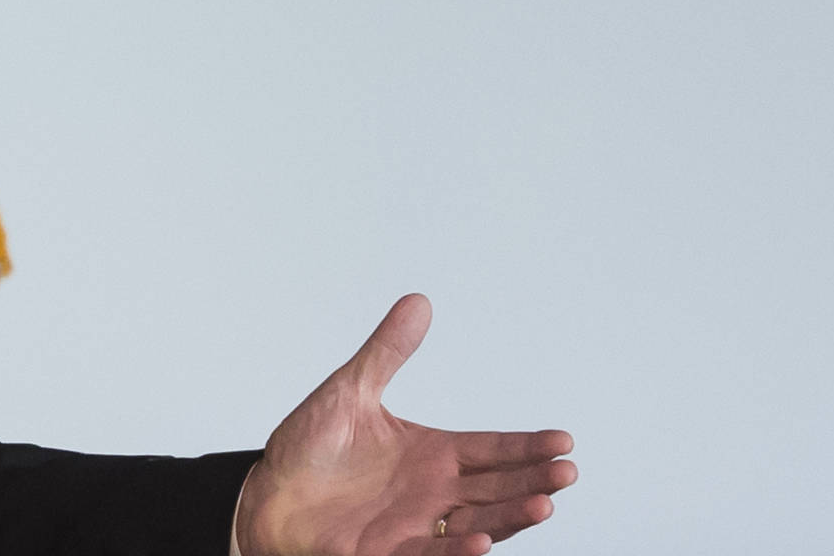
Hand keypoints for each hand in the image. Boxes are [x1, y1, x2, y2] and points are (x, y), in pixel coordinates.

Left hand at [235, 295, 575, 555]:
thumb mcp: (350, 392)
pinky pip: (431, 553)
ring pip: (478, 523)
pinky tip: (481, 541)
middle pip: (497, 488)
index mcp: (431, 455)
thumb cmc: (307, 449)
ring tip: (543, 503)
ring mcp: (415, 525)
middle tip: (567, 471)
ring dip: (511, 517)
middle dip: (534, 480)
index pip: (491, 449)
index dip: (526, 446)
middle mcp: (432, 492)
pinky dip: (457, 550)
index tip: (564, 440)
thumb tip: (418, 302)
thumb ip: (387, 352)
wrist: (266, 495)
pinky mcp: (388, 552)